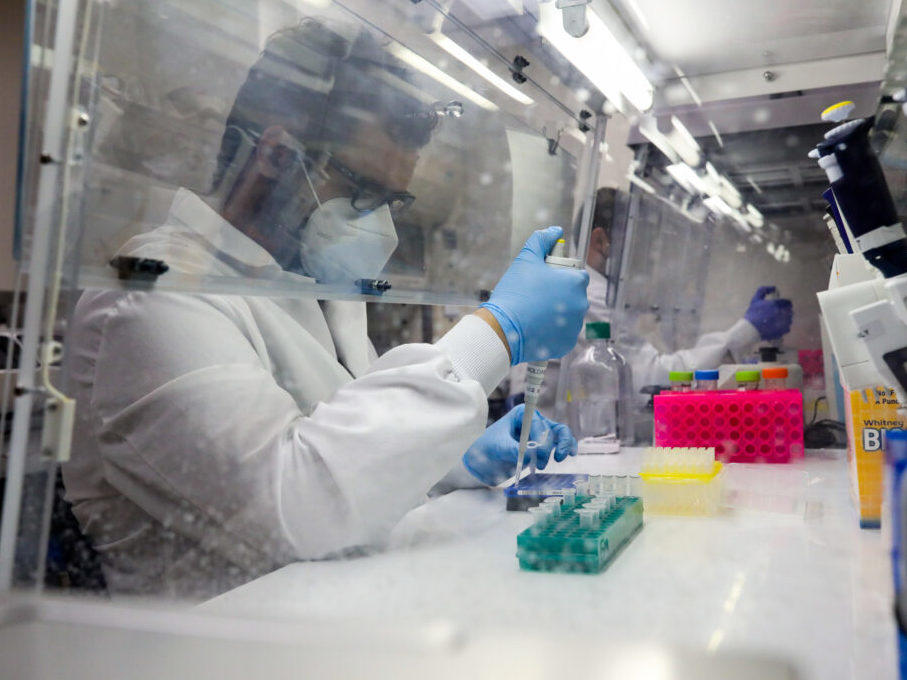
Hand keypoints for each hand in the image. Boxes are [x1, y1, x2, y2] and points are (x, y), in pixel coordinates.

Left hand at [462, 404, 576, 485]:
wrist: (482, 461)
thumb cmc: (487, 449)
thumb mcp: (497, 448)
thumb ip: (513, 449)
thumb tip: (531, 453)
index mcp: (521, 414)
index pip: (537, 422)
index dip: (541, 437)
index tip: (538, 453)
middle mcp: (533, 421)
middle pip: (551, 429)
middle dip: (549, 446)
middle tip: (541, 463)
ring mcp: (539, 433)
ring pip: (560, 434)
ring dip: (562, 446)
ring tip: (556, 460)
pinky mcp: (542, 445)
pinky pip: (559, 443)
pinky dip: (566, 447)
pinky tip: (570, 453)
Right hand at [480, 226, 588, 364]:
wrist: (503, 328)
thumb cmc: (515, 292)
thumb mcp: (526, 259)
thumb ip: (541, 240)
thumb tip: (555, 230)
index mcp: (575, 283)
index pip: (578, 275)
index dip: (562, 276)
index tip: (546, 280)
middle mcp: (581, 304)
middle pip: (574, 296)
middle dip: (560, 295)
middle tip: (537, 296)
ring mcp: (575, 326)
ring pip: (569, 315)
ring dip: (558, 313)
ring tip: (535, 313)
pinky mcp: (567, 344)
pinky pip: (563, 334)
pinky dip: (553, 331)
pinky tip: (537, 327)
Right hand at [744, 286, 792, 339]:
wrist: (750, 330)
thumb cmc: (752, 314)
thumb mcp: (755, 299)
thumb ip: (763, 290)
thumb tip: (774, 288)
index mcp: (776, 304)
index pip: (788, 302)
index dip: (785, 304)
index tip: (782, 306)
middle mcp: (782, 312)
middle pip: (789, 311)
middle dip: (784, 311)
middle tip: (777, 314)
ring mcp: (784, 322)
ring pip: (789, 319)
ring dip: (784, 319)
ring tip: (775, 321)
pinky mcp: (784, 330)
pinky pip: (788, 327)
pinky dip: (783, 327)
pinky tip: (775, 327)